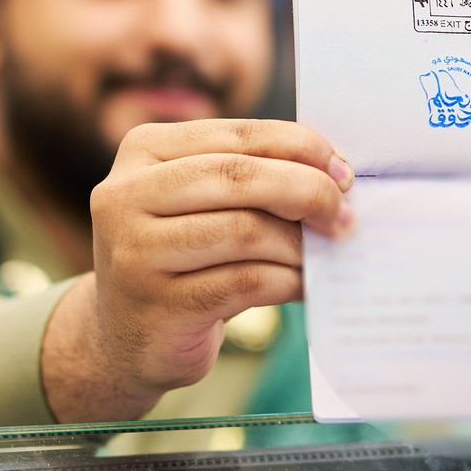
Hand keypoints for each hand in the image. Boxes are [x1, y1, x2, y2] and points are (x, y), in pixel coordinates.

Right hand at [42, 119, 353, 423]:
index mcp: (144, 150)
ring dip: (299, 245)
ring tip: (323, 255)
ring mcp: (135, 252)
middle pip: (239, 177)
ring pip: (245, 231)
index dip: (300, 148)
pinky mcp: (157, 305)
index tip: (343, 172)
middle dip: (307, 192)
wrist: (125, 335)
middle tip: (344, 216)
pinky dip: (288, 281)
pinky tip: (305, 285)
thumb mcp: (197, 201)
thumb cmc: (180, 256)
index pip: (238, 136)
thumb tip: (333, 174)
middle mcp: (126, 195)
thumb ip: (247, 177)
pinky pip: (244, 283)